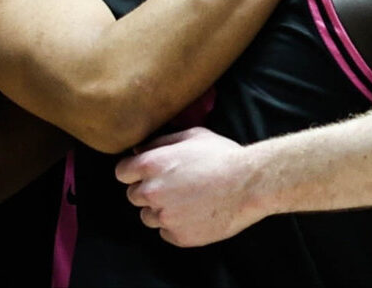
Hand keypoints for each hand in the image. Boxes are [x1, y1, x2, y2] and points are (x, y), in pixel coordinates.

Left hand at [117, 127, 254, 246]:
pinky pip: (166, 233)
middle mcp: (152, 192)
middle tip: (174, 186)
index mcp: (151, 165)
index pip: (121, 173)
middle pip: (133, 196)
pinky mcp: (178, 235)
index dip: (134, 172)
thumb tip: (138, 150)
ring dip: (161, 210)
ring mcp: (164, 216)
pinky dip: (177, 225)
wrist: (250, 184)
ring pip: (148, 217)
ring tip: (187, 201)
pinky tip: (195, 213)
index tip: (148, 173)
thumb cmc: (223, 156)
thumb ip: (161, 142)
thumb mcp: (193, 136)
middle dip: (148, 191)